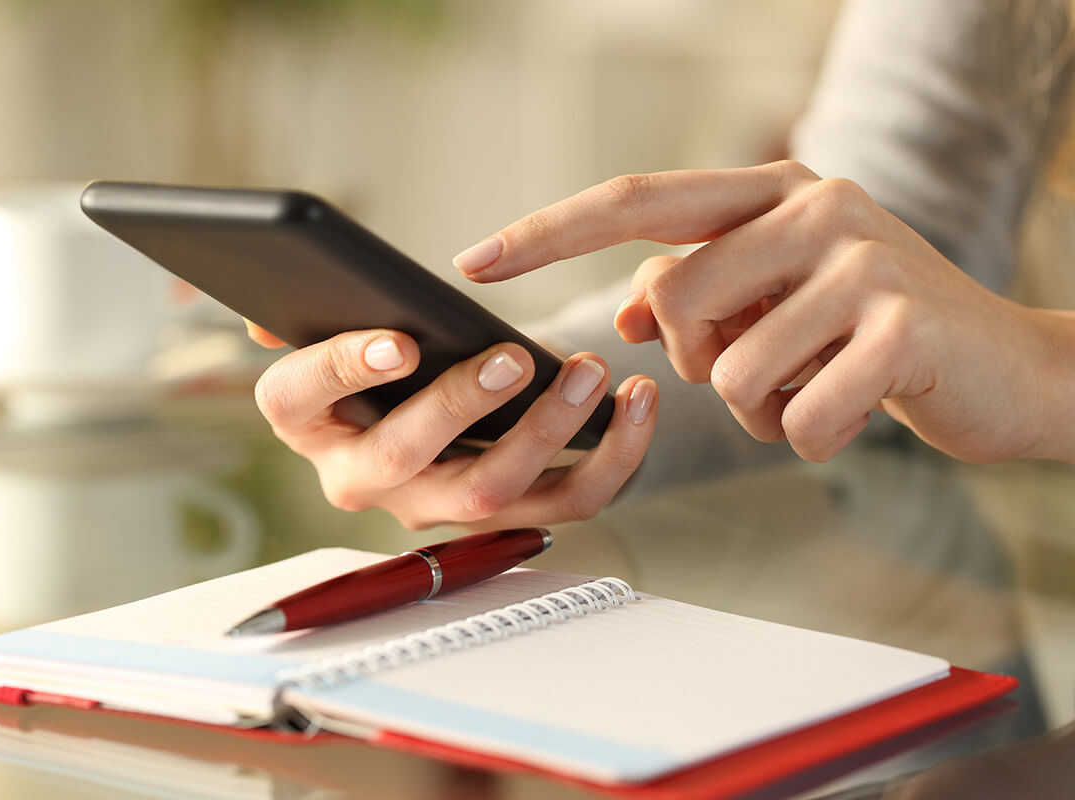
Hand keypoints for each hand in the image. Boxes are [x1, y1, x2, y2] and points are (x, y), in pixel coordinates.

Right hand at [244, 323, 657, 529]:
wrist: (415, 411)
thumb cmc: (371, 361)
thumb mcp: (323, 331)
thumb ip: (297, 315)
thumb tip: (262, 311)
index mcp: (306, 421)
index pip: (300, 397)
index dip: (344, 369)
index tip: (397, 340)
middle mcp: (363, 475)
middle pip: (408, 456)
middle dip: (462, 406)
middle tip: (513, 358)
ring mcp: (433, 502)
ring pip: (492, 490)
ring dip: (548, 431)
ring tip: (589, 370)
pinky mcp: (505, 513)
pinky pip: (565, 500)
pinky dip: (612, 457)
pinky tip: (636, 402)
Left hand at [452, 160, 1074, 463]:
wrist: (1008, 367)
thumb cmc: (874, 332)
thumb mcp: (778, 299)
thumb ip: (700, 290)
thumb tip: (625, 307)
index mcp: (772, 191)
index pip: (634, 202)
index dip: (548, 234)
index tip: (474, 260)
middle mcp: (813, 206)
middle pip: (674, 300)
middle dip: (701, 361)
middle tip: (762, 365)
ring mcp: (861, 260)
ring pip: (729, 372)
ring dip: (763, 409)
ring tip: (819, 387)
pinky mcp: (898, 327)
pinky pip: (796, 417)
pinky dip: (813, 436)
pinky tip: (857, 411)